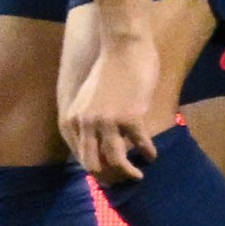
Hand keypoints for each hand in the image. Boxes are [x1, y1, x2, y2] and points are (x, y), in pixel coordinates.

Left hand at [60, 35, 168, 183]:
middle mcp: (85, 124)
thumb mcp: (88, 99)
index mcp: (72, 120)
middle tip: (122, 180)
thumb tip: (99, 144)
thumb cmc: (108, 69)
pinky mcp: (129, 118)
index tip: (108, 175)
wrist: (123, 46)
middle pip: (94, 165)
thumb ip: (88, 120)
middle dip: (108, 177)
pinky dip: (147, 152)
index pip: (80, 157)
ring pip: (115, 161)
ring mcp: (107, 122)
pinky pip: (140, 144)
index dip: (95, 170)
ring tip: (138, 176)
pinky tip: (152, 154)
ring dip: (128, 173)